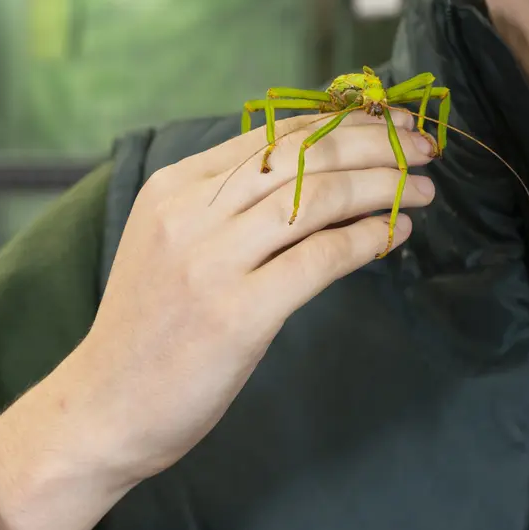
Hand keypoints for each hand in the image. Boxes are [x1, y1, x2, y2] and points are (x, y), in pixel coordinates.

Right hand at [0, 110, 436, 529]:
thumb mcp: (175, 242)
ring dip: (382, 186)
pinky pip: (320, 257)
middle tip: (424, 149)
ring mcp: (212, 262)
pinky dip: (367, 238)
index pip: (276, 133)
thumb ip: (232, 202)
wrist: (104, 407)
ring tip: (423, 189)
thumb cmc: (151, 325)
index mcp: (175, 187)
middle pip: (304, 155)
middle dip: (377, 144)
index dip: (345, 122)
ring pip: (317, 196)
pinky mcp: (237, 312)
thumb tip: (323, 167)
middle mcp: (191, 213)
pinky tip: (396, 233)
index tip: (392, 123)